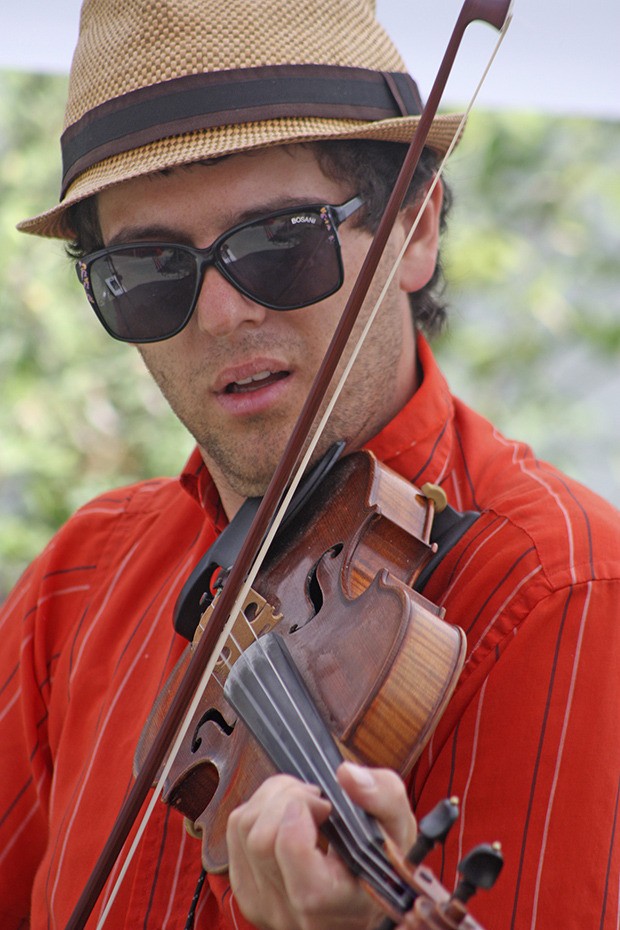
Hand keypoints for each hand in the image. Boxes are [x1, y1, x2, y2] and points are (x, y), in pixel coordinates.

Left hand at [226, 762, 416, 929]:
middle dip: (287, 797)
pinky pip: (234, 831)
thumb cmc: (382, 864)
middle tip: (316, 799)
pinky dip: (257, 809)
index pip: (290, 848)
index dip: (301, 811)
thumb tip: (346, 774)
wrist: (363, 899)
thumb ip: (383, 797)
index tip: (325, 806)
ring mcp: (263, 903)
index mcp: (332, 901)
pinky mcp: (246, 889)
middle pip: (261, 837)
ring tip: (303, 803)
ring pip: (243, 828)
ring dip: (271, 798)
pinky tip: (286, 816)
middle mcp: (291, 911)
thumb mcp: (399, 828)